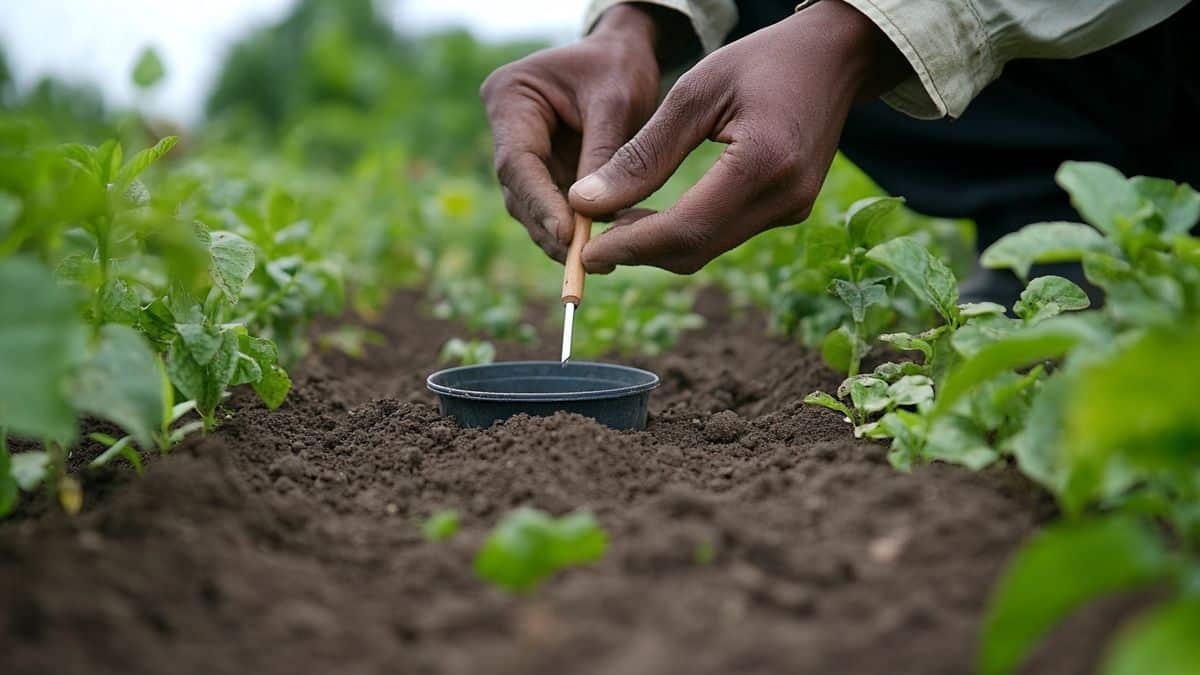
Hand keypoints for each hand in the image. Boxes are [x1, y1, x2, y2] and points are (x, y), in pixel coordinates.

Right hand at [479, 6, 667, 260]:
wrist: (625, 54)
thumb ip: (604, 156)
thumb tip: (591, 215)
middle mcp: (507, 128)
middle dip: (550, 228)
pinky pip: (554, 207)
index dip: (540, 202)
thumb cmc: (619, 66)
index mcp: (510, 97)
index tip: (566, 235)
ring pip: (534, 206)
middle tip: (583, 263)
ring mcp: (522, 152)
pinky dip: (574, 230)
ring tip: (596, 261)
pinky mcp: (544, 170)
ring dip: (561, 237)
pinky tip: (598, 249)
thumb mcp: (617, 102)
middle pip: (520, 191)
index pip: (517, 161)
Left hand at [569, 0, 909, 273]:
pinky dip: (683, 233)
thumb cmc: (761, 61)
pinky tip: (652, 215)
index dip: (631, 246)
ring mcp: (792, 210)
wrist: (834, 57)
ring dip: (657, 245)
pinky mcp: (789, 211)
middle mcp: (785, 198)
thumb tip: (587, 202)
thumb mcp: (694, 93)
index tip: (587, 249)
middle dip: (638, 252)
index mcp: (764, 163)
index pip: (685, 229)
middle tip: (590, 241)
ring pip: (707, 249)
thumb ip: (642, 153)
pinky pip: (724, 235)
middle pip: (694, 250)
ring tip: (613, 222)